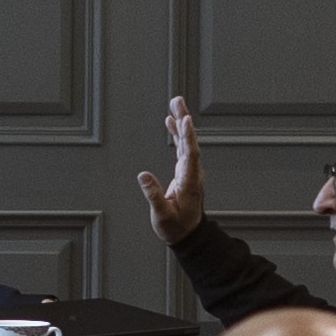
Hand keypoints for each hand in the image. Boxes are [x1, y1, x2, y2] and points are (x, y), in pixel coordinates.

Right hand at [136, 91, 204, 244]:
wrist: (187, 235)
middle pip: (190, 142)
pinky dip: (177, 133)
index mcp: (189, 182)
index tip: (185, 119)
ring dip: (181, 122)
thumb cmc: (175, 227)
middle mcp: (193, 173)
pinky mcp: (184, 171)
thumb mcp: (162, 215)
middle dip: (184, 120)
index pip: (190, 155)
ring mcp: (190, 171)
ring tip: (175, 103)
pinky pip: (182, 147)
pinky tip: (171, 121)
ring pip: (187, 142)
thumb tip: (143, 175)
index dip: (187, 137)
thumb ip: (154, 195)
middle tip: (178, 101)